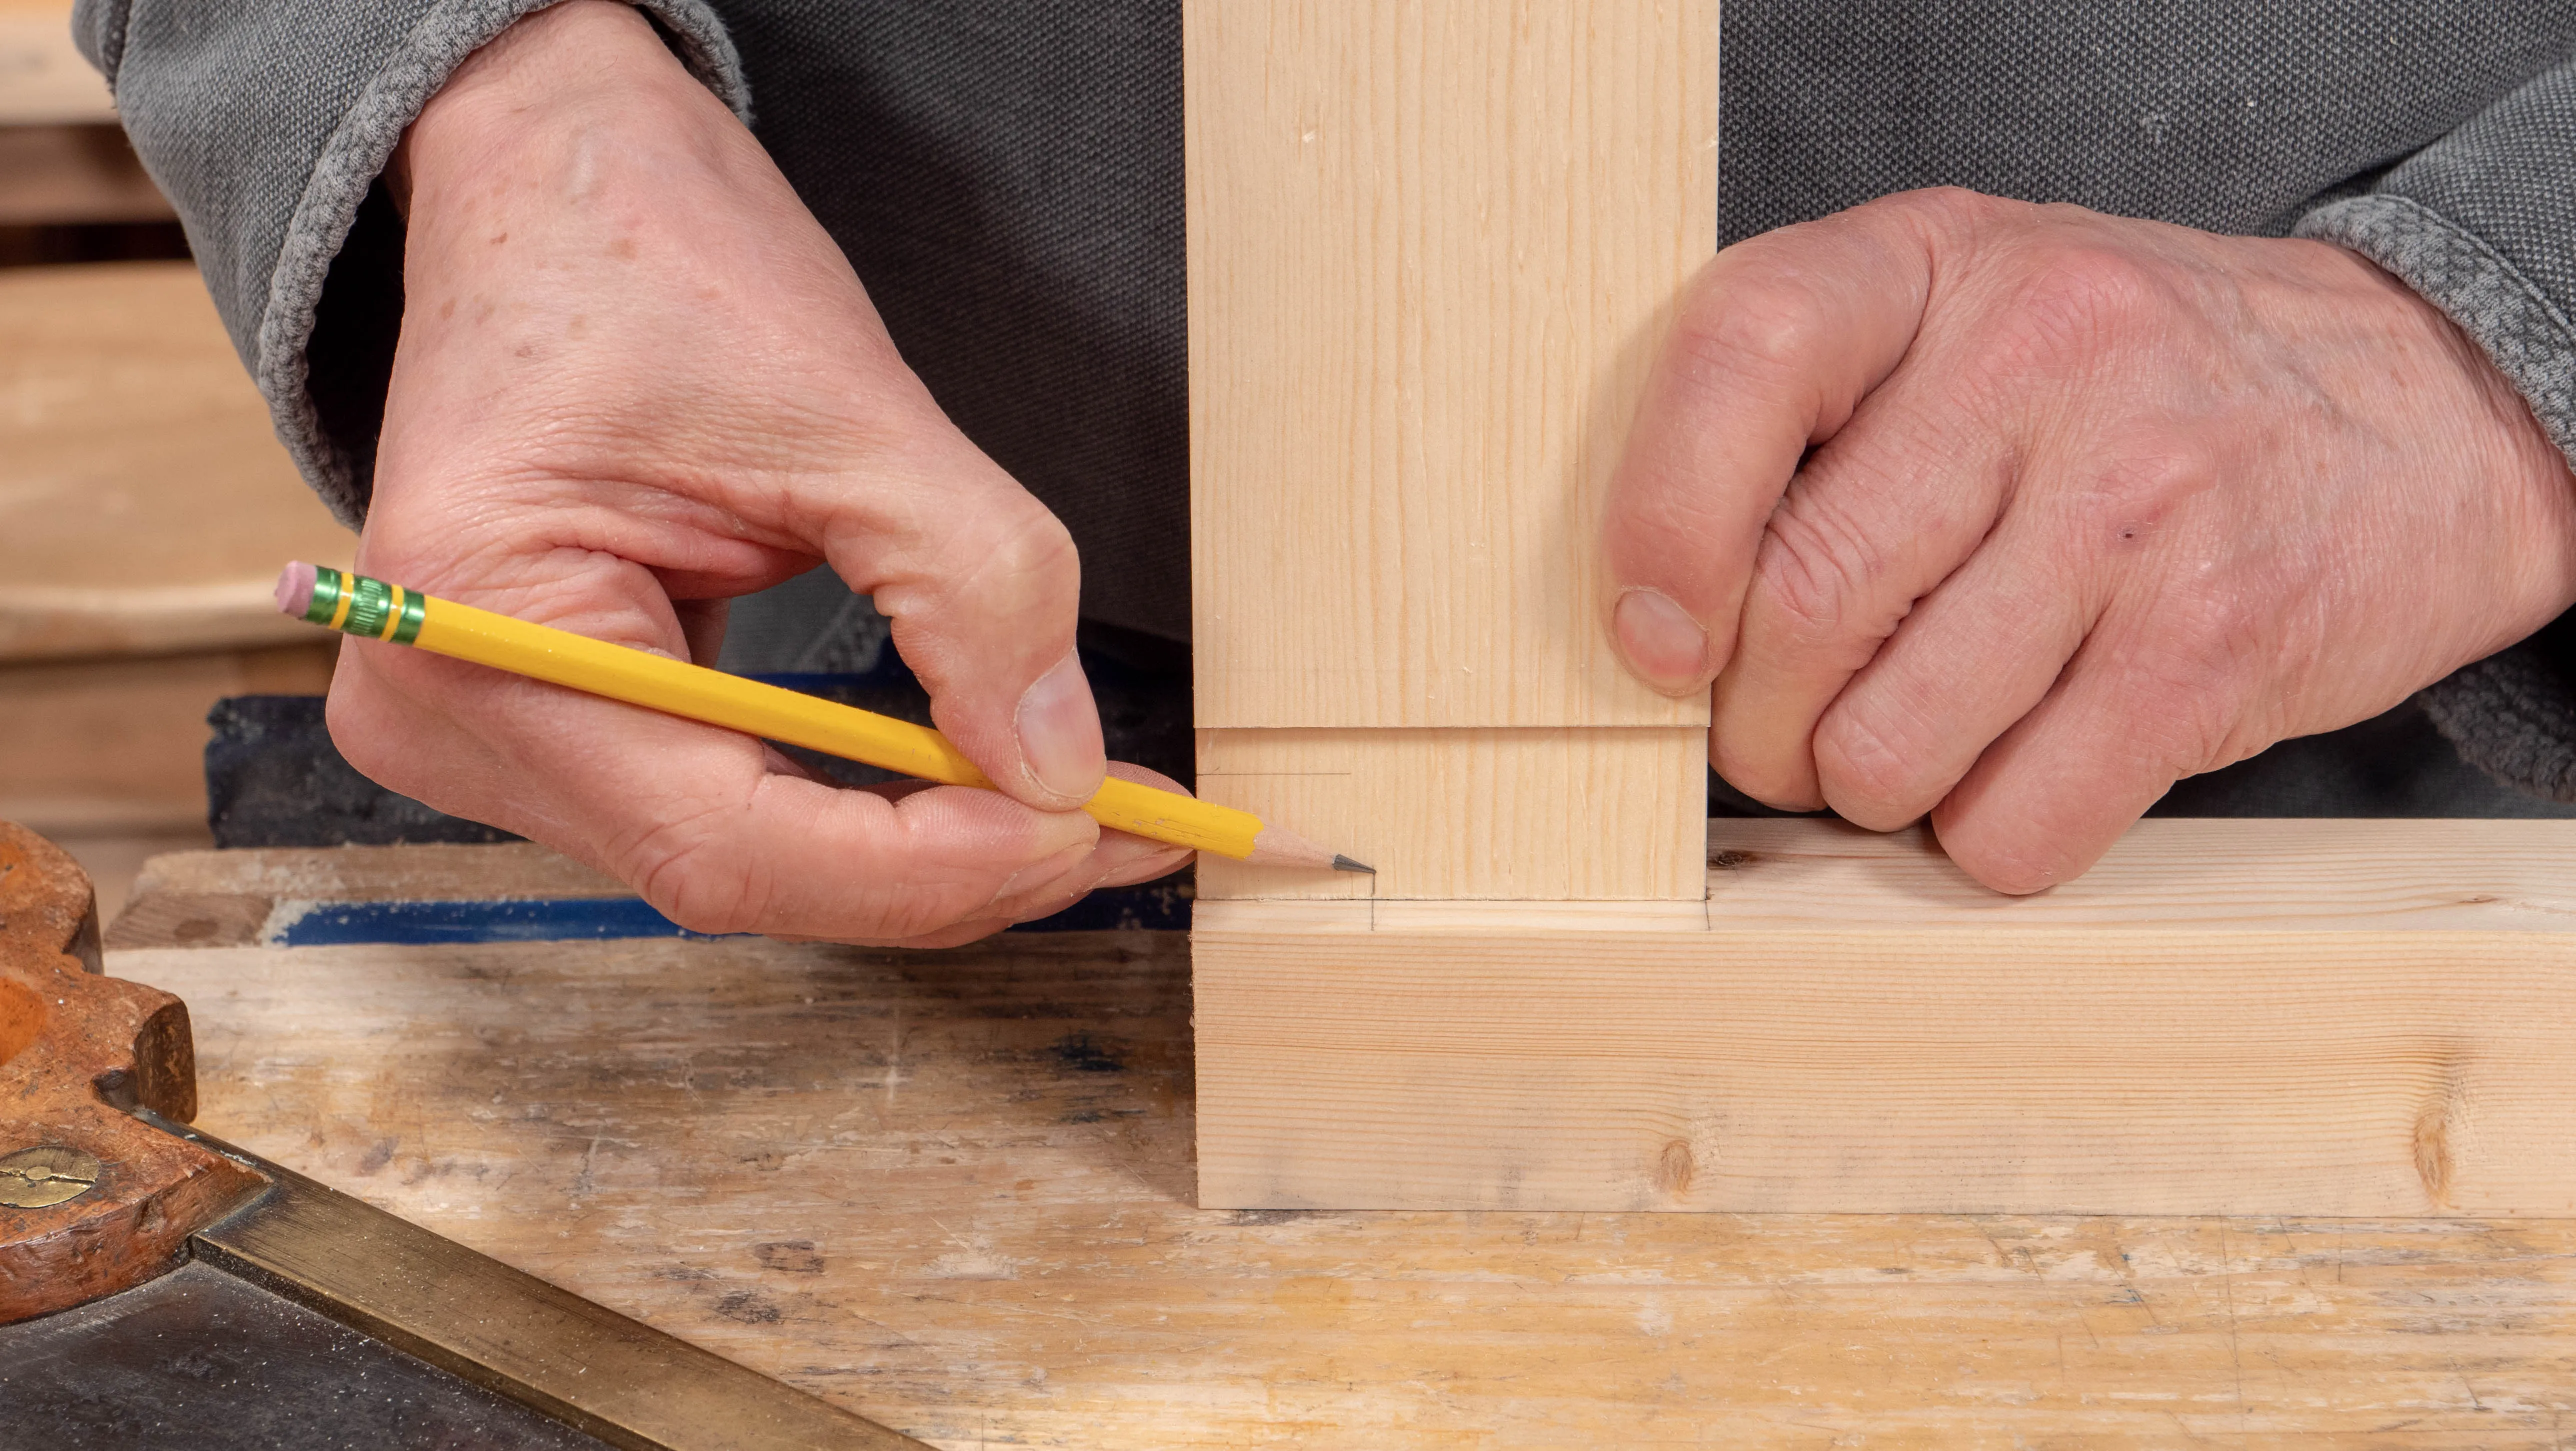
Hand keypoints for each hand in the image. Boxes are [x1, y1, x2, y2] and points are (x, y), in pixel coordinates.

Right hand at [332, 1, 1186, 945]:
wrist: (552, 181)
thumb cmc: (647, 254)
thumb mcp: (848, 403)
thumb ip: (976, 589)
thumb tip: (1060, 769)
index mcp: (478, 627)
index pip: (726, 842)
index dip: (925, 868)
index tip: (1080, 834)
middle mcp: (452, 714)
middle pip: (736, 869)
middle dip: (940, 866)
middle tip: (1114, 831)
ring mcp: (494, 730)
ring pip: (742, 855)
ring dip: (912, 847)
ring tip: (1063, 803)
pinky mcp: (556, 720)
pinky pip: (728, 803)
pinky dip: (859, 804)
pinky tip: (964, 776)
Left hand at [1605, 187, 2575, 891]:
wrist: (2418, 406)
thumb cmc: (2128, 384)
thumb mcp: (1961, 320)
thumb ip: (1801, 422)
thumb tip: (1651, 626)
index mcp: (1935, 262)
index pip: (1740, 355)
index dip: (1660, 525)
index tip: (1654, 638)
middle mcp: (2041, 358)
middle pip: (1803, 601)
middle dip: (1758, 723)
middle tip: (1784, 734)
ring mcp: (2139, 504)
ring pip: (1890, 741)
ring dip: (1863, 791)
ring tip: (1904, 747)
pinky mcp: (2214, 646)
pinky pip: (2015, 822)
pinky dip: (1980, 838)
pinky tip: (2010, 775)